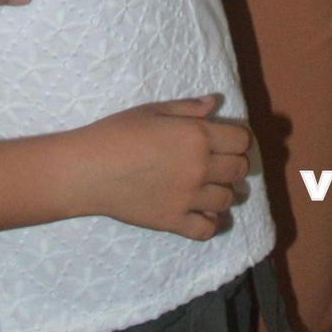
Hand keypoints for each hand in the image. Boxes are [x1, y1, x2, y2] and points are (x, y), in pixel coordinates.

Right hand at [71, 96, 252, 238]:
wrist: (89, 169)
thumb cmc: (118, 132)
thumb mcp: (154, 110)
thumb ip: (189, 108)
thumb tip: (215, 102)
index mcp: (197, 135)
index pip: (242, 141)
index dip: (239, 140)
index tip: (229, 141)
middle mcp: (199, 167)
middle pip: (239, 170)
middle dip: (234, 165)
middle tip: (220, 164)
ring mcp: (187, 197)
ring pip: (228, 199)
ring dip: (224, 192)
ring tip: (211, 187)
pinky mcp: (173, 221)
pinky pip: (207, 229)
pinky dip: (211, 222)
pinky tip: (203, 213)